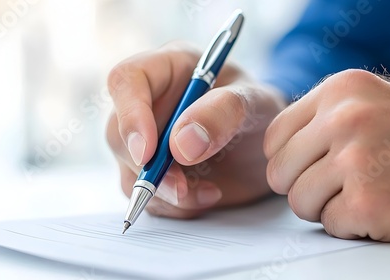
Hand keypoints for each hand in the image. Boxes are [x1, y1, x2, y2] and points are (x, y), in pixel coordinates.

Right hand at [107, 42, 286, 218]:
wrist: (270, 145)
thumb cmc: (260, 109)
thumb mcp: (255, 101)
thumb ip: (224, 111)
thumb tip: (180, 144)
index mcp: (168, 69)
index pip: (127, 81)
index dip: (130, 116)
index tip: (149, 152)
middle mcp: (151, 103)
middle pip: (119, 134)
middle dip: (149, 169)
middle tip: (183, 188)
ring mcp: (150, 140)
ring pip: (130, 171)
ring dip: (164, 193)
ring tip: (209, 192)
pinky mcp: (158, 172)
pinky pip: (149, 196)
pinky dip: (176, 205)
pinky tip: (207, 195)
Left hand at [264, 69, 389, 241]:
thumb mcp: (371, 103)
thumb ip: (323, 117)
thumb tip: (277, 147)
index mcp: (341, 89)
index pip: (274, 137)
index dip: (289, 161)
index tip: (312, 166)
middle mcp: (345, 117)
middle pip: (280, 171)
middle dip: (304, 186)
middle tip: (338, 185)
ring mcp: (357, 158)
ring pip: (298, 201)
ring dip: (327, 207)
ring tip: (362, 192)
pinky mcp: (369, 200)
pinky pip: (329, 224)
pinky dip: (351, 224)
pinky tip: (380, 206)